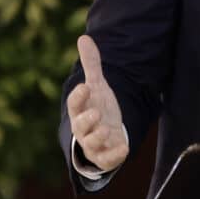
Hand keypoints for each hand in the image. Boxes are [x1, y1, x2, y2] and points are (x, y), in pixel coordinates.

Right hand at [66, 35, 128, 170]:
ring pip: (91, 144)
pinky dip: (114, 156)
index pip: (75, 104)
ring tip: (107, 129)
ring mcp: (94, 144)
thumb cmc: (98, 107)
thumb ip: (91, 65)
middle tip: (97, 112)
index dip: (79, 96)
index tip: (85, 86)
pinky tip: (125, 149)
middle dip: (86, 120)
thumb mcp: (97, 86)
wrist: (106, 133)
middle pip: (80, 126)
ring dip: (98, 137)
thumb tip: (84, 38)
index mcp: (81, 110)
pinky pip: (107, 160)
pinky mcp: (105, 157)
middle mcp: (84, 128)